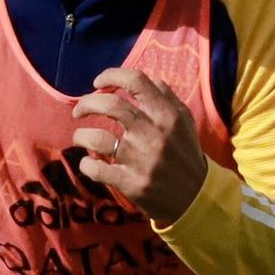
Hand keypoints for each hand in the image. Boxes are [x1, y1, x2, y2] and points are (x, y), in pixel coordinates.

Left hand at [71, 68, 208, 224]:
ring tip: (80, 137)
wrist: (196, 198)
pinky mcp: (131, 183)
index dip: (111, 76)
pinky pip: (96, 170)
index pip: (136, 81)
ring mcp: (141, 160)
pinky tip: (89, 164)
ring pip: (97, 138)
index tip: (98, 83)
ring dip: (81, 135)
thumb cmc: (185, 155)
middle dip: (87, 103)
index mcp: (167, 115)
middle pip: (110, 105)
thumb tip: (148, 79)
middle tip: (79, 110)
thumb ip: (167, 98)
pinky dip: (86, 165)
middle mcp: (153, 134)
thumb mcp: (185, 121)